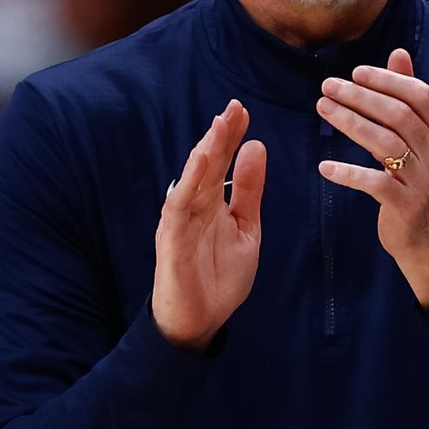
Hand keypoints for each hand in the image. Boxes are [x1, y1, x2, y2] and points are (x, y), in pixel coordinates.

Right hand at [152, 100, 266, 349]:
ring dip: (206, 150)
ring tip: (220, 125)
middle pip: (208, 163)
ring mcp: (182, 219)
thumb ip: (248, 192)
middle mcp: (195, 205)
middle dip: (221, 135)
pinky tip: (200, 160)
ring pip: (193, 178)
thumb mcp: (246, 229)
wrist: (200, 321)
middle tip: (234, 107)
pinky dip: (189, 182)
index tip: (243, 111)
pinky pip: (179, 205)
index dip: (232, 137)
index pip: (222, 162)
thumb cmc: (219, 277)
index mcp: (213, 202)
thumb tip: (256, 148)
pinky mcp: (172, 238)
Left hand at [317, 48, 428, 308]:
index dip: (387, 80)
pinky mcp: (405, 205)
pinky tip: (325, 167)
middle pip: (398, 115)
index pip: (420, 95)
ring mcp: (423, 180)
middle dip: (360, 96)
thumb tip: (398, 52)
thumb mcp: (422, 137)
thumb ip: (409, 96)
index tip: (356, 72)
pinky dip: (348, 173)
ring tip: (322, 109)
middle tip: (328, 86)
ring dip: (350, 123)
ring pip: (384, 143)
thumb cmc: (419, 178)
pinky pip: (374, 184)